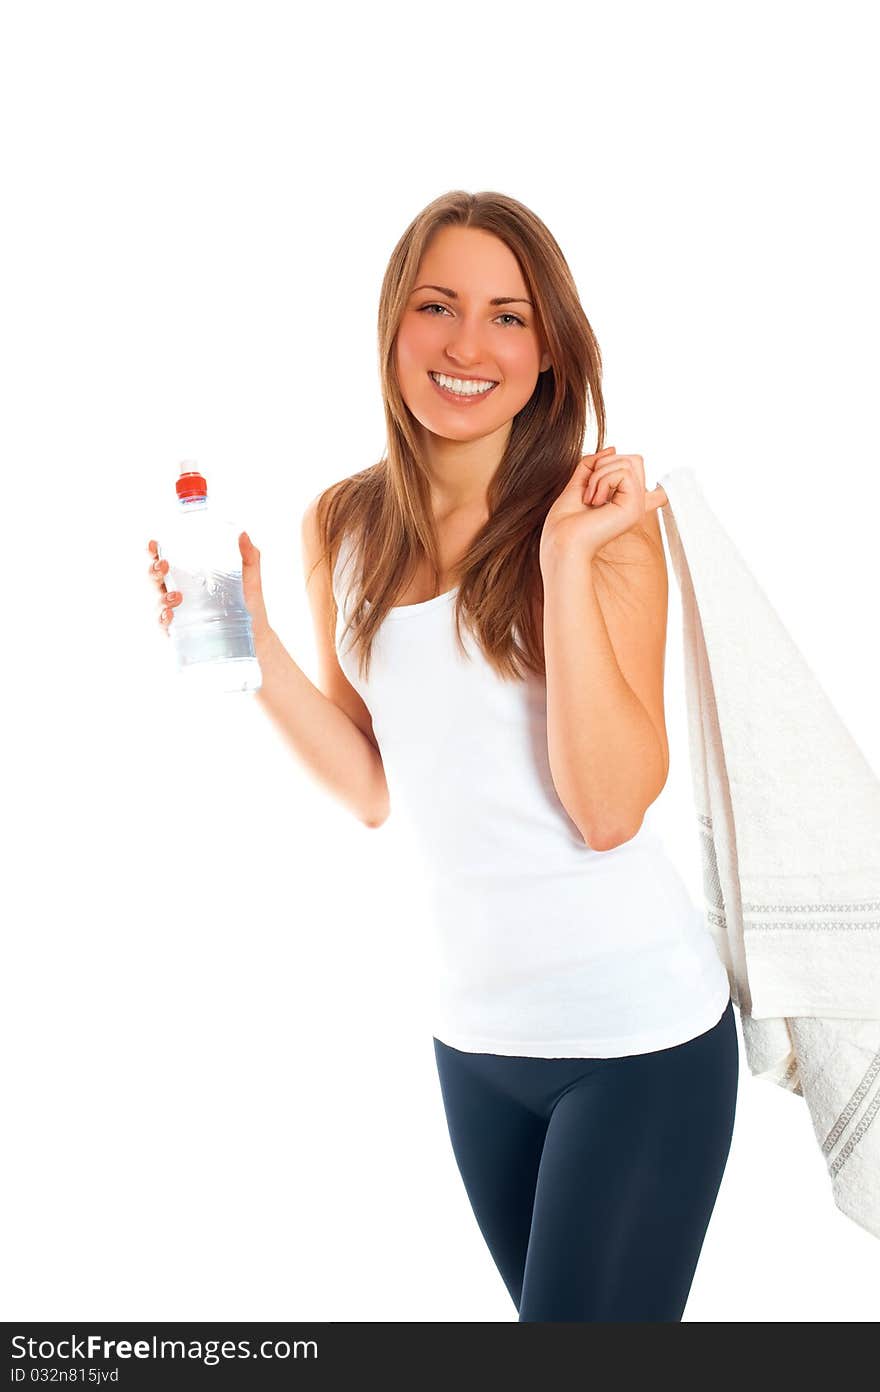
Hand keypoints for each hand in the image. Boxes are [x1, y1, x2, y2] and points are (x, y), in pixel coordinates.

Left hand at [539, 446, 668, 569]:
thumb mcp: (578, 484)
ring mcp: (636, 506)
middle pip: (633, 460)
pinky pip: (624, 472)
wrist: (560, 541)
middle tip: (589, 492)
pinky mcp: (634, 506)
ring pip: (627, 462)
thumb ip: (593, 465)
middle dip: (604, 464)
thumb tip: (613, 448)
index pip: (655, 496)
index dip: (660, 492)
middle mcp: (634, 505)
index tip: (664, 495)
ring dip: (599, 474)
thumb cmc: (564, 521)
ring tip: (590, 498)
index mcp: (623, 504)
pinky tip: (595, 501)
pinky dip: (602, 480)